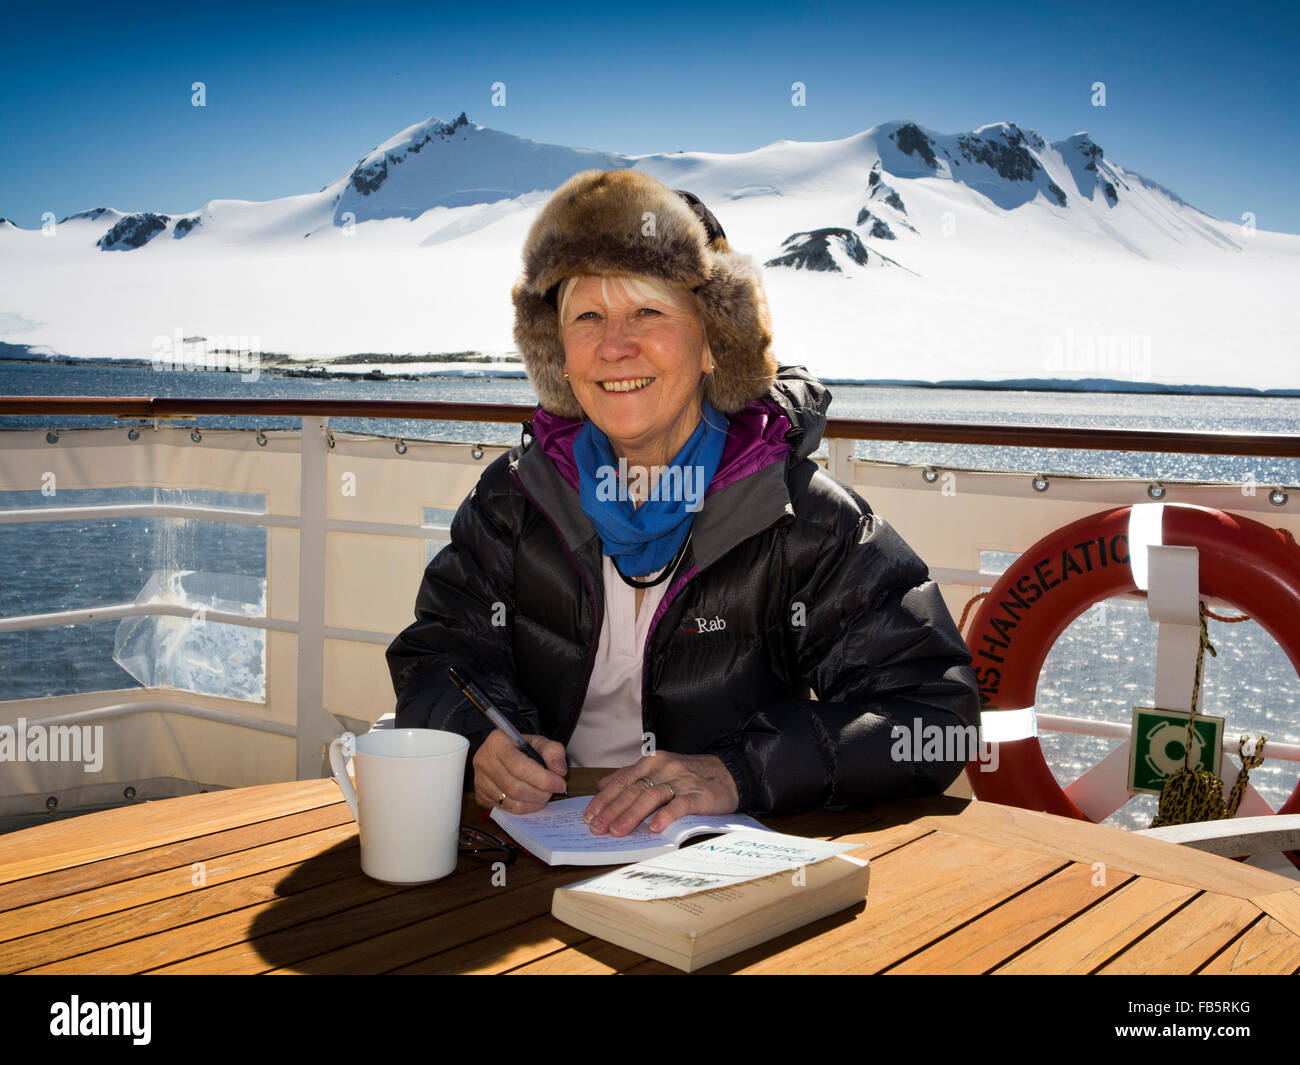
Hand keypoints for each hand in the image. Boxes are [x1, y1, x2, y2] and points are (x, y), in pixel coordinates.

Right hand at [473, 729, 566, 813]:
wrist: (503, 752)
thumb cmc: (521, 747)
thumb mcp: (539, 741)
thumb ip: (553, 751)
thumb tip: (559, 771)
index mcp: (497, 742)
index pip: (520, 767)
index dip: (543, 779)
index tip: (560, 783)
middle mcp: (484, 761)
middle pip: (515, 787)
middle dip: (540, 793)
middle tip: (554, 790)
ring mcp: (480, 781)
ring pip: (511, 802)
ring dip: (534, 802)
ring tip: (544, 794)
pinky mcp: (481, 796)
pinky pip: (506, 810)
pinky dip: (525, 808)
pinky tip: (533, 800)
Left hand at [583, 752, 738, 835]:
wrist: (728, 774)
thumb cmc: (690, 775)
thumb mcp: (659, 769)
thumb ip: (631, 776)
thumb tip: (603, 785)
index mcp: (651, 762)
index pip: (622, 781)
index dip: (604, 799)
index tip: (589, 816)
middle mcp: (664, 768)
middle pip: (633, 790)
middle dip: (612, 810)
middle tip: (597, 828)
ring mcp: (681, 781)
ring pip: (651, 796)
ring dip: (632, 815)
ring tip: (618, 831)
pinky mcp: (698, 794)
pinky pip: (680, 805)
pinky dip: (666, 816)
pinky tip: (654, 828)